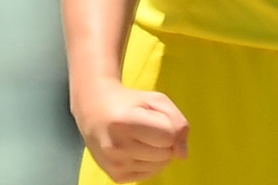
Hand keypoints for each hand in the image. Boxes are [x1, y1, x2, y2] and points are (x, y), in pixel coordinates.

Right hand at [73, 79, 190, 182]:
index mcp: (125, 123)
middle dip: (165, 141)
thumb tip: (183, 154)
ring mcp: (115, 165)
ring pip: (160, 166)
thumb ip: (177, 122)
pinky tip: (136, 148)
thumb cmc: (130, 103)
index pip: (169, 137)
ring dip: (158, 152)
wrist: (95, 112)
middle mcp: (117, 148)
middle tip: (147, 127)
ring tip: (141, 137)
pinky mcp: (116, 177)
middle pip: (166, 154)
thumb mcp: (157, 100)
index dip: (170, 127)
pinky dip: (149, 162)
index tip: (156, 118)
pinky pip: (150, 174)